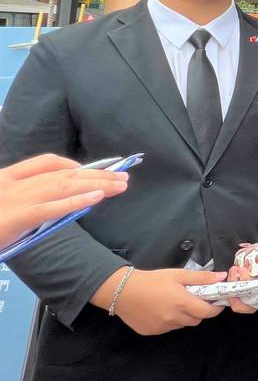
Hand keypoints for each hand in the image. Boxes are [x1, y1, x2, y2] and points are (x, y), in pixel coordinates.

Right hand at [0, 154, 128, 249]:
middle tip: (122, 176)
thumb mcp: (2, 209)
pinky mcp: (17, 217)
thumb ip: (23, 202)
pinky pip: (52, 207)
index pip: (44, 162)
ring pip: (64, 185)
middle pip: (62, 173)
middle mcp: (11, 184)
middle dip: (95, 173)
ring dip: (96, 183)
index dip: (72, 164)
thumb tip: (55, 202)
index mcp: (5, 178)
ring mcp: (14, 199)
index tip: (90, 169)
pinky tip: (98, 197)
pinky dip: (78, 200)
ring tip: (120, 185)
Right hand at [92, 268, 226, 334]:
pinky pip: (168, 328)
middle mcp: (174, 318)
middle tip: (193, 299)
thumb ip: (201, 278)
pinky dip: (170, 321)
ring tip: (174, 303)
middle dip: (199, 311)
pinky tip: (161, 310)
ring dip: (184, 316)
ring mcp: (162, 327)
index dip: (215, 308)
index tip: (216, 302)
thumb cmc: (152, 280)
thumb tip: (222, 277)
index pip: (208, 312)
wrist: (122, 291)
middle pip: (196, 319)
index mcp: (182, 303)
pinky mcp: (152, 332)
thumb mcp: (178, 275)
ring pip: (182, 324)